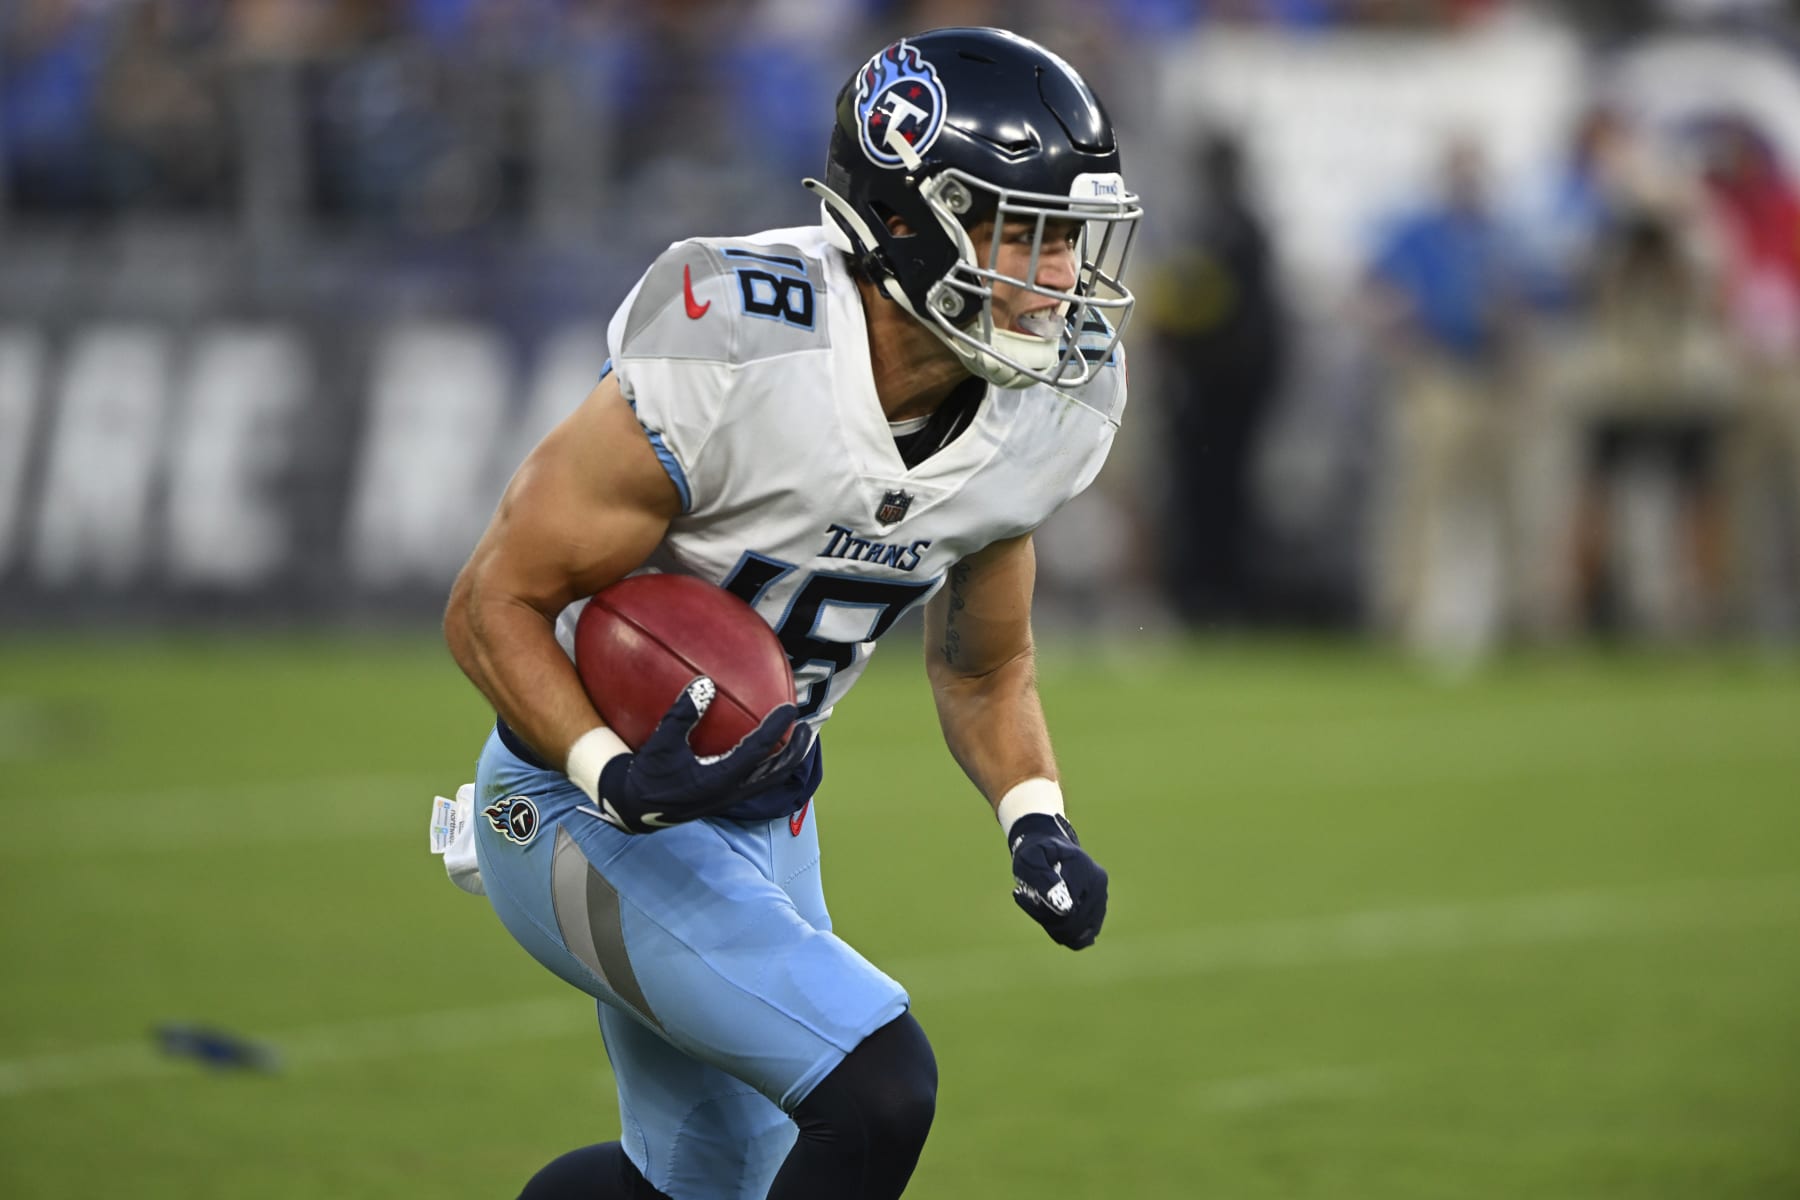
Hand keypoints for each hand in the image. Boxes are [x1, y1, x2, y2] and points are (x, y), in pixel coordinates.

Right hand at [584, 678, 803, 833]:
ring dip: (787, 759)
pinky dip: (771, 764)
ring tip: (797, 739)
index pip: (758, 750)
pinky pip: (759, 780)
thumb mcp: (661, 744)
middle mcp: (731, 791)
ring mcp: (731, 797)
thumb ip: (682, 715)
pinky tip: (768, 750)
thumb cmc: (648, 775)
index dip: (776, 728)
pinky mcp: (726, 798)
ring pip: (771, 779)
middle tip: (807, 727)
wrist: (635, 809)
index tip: (790, 708)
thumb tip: (705, 684)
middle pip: (777, 771)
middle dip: (795, 749)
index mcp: (719, 778)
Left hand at [1009, 813, 1107, 949]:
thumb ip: (1042, 878)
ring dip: (1051, 926)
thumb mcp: (1030, 858)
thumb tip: (1064, 907)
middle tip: (1024, 898)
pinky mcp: (1098, 914)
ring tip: (1037, 905)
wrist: (1051, 851)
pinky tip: (1049, 916)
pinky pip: (1081, 939)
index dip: (1039, 909)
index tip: (1018, 893)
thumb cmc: (1037, 853)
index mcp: (1084, 870)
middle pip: (1071, 924)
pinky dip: (1062, 934)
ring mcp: (1102, 901)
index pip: (1064, 909)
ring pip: (1076, 935)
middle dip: (1044, 918)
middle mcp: (1098, 886)